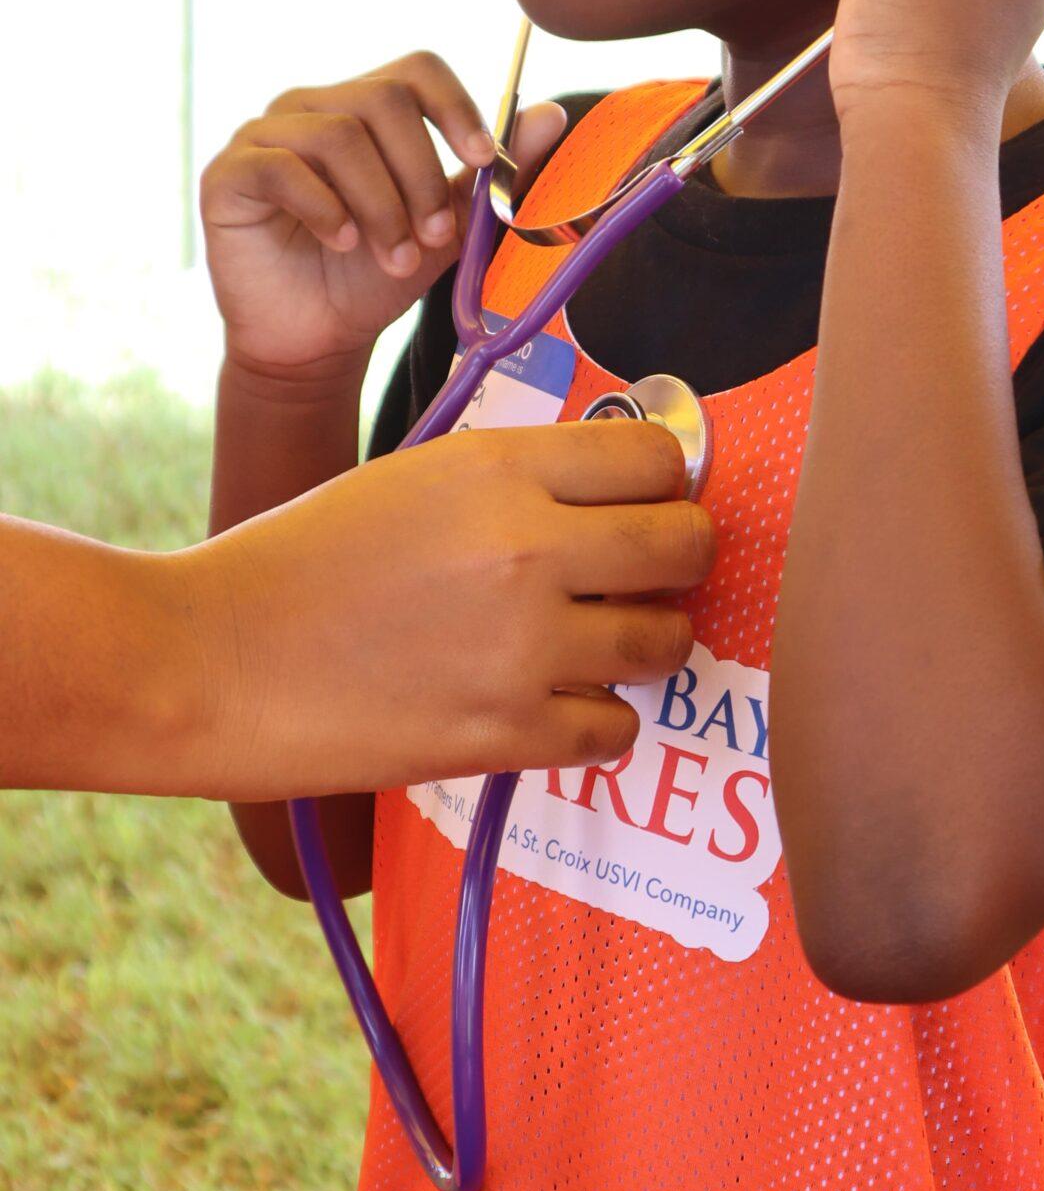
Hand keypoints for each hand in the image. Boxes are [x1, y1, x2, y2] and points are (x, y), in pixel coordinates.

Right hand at [174, 420, 715, 799]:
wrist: (211, 661)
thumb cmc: (298, 562)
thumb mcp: (413, 477)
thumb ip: (514, 479)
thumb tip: (610, 488)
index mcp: (499, 468)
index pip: (655, 457)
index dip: (661, 480)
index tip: (644, 501)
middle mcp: (528, 548)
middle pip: (685, 545)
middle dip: (677, 559)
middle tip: (644, 576)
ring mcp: (524, 646)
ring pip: (666, 642)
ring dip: (645, 644)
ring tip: (598, 643)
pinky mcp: (507, 733)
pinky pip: (618, 729)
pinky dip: (599, 722)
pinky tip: (556, 705)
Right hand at [202, 53, 566, 375]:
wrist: (314, 339)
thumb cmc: (374, 276)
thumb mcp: (445, 230)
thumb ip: (489, 177)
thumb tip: (553, 116)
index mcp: (365, 109)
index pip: (416, 70)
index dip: (455, 106)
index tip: (481, 161)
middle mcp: (312, 108)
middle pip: (382, 100)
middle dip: (420, 173)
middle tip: (433, 238)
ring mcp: (264, 136)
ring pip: (338, 137)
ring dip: (380, 204)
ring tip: (392, 257)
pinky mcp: (228, 175)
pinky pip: (281, 167)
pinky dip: (325, 207)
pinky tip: (342, 242)